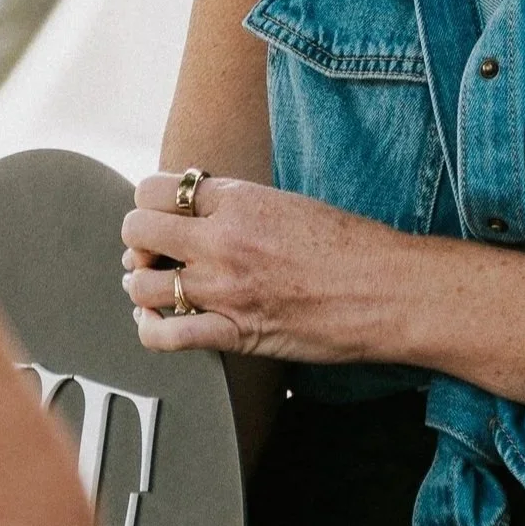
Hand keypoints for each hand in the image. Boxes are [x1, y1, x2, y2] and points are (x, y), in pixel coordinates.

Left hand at [121, 172, 401, 361]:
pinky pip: (164, 336)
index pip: (156, 189)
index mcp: (237, 199)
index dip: (151, 204)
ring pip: (141, 285)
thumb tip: (195, 211)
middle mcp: (223, 240)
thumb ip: (237, 204)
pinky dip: (151, 330)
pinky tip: (158, 322)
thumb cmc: (347, 245)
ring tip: (157, 287)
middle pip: (138, 230)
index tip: (163, 216)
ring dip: (142, 286)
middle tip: (155, 252)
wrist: (387, 289)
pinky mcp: (236, 332)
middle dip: (139, 242)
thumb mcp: (286, 203)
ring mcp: (226, 288)